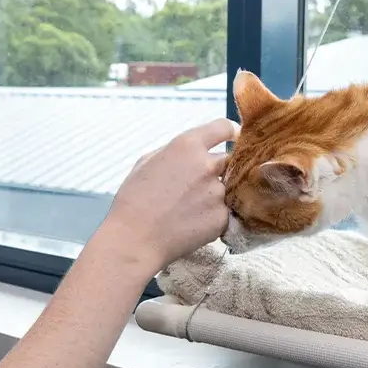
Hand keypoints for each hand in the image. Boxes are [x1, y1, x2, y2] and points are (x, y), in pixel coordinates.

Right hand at [88, 118, 238, 274]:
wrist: (135, 240)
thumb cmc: (134, 201)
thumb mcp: (146, 162)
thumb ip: (174, 150)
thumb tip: (192, 150)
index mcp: (187, 145)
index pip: (224, 127)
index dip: (230, 131)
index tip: (233, 137)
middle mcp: (207, 165)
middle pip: (227, 159)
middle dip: (217, 168)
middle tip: (196, 185)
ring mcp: (217, 193)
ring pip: (225, 188)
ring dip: (213, 194)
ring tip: (187, 209)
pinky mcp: (222, 218)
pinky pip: (224, 212)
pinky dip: (212, 216)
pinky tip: (191, 223)